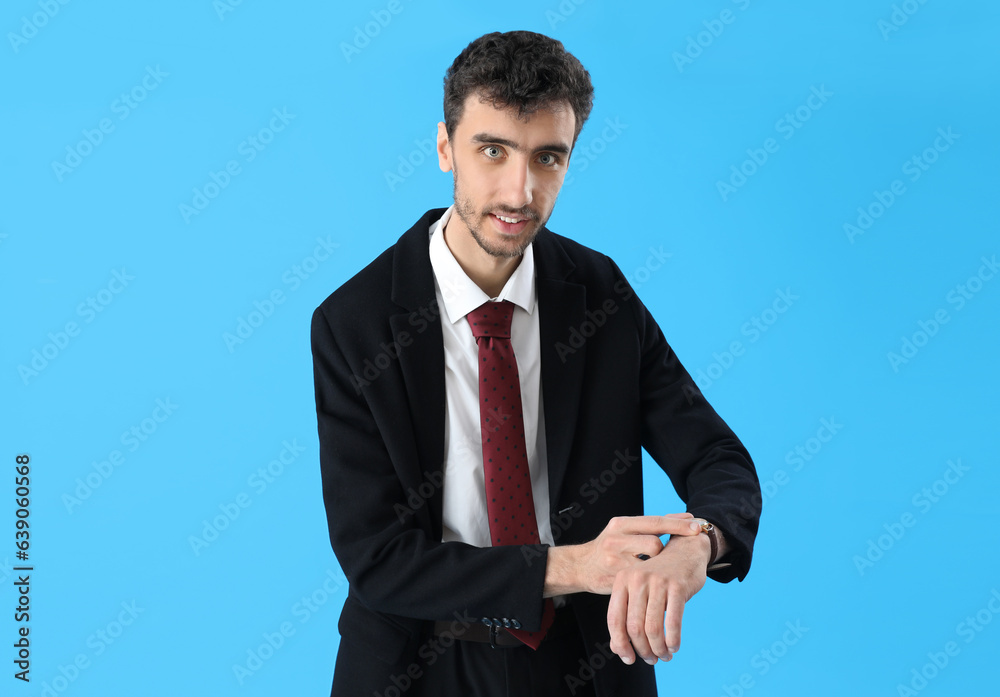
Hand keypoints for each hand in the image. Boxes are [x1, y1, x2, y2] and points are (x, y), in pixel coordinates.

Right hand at [572, 513, 701, 594]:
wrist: (580, 566)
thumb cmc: (610, 546)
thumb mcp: (625, 530)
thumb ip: (653, 526)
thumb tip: (687, 516)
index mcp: (620, 524)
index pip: (655, 521)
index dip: (678, 525)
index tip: (698, 527)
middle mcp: (616, 539)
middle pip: (655, 544)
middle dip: (664, 552)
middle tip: (665, 557)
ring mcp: (614, 560)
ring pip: (650, 565)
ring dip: (657, 568)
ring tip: (655, 569)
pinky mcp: (615, 579)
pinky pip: (643, 581)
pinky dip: (651, 581)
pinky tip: (651, 581)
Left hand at [606, 532, 709, 665]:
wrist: (684, 551)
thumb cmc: (658, 578)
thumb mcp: (637, 591)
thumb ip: (625, 615)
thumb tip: (617, 649)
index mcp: (622, 580)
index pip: (614, 618)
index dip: (620, 643)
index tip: (628, 658)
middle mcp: (637, 579)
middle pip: (634, 627)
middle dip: (642, 649)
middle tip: (650, 660)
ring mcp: (658, 582)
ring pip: (653, 628)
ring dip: (658, 649)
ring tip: (664, 656)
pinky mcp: (678, 586)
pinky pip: (673, 622)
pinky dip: (673, 640)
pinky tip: (674, 647)